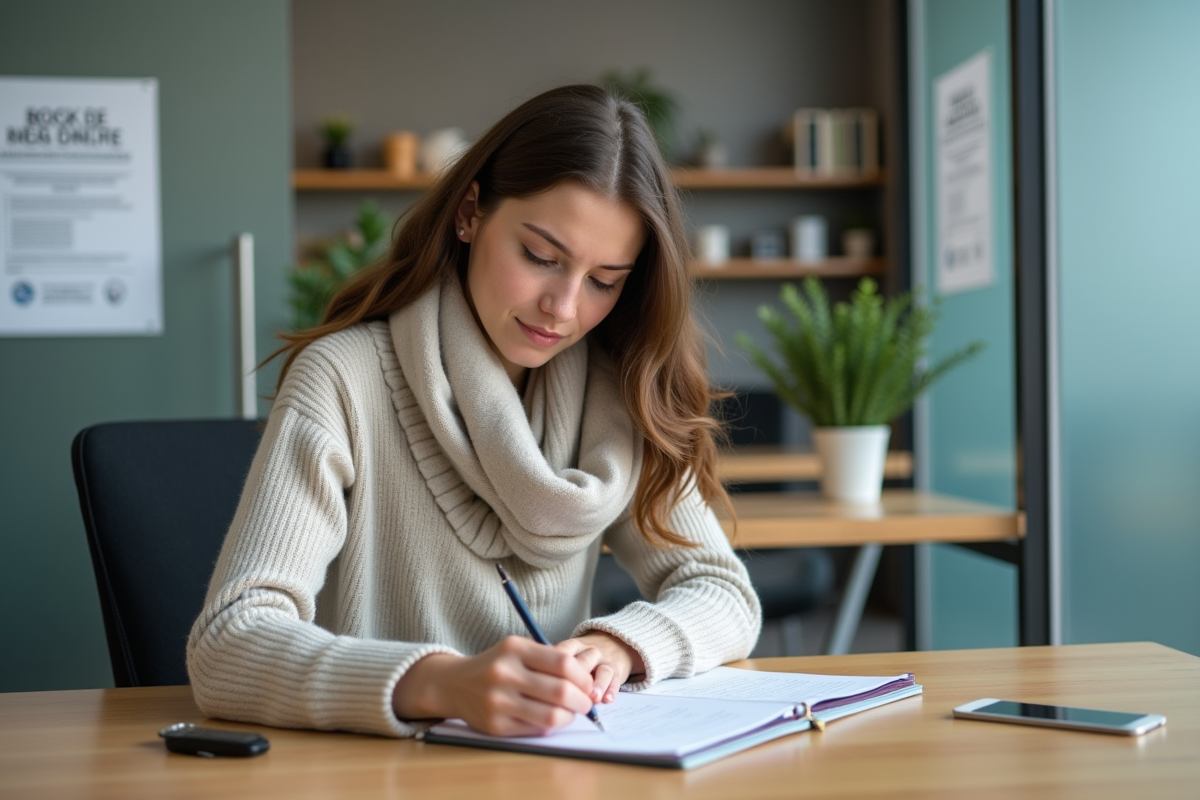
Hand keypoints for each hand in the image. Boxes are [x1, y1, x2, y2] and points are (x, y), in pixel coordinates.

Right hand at [392, 636, 595, 735]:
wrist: (454, 684)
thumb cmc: (496, 665)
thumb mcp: (517, 649)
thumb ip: (548, 659)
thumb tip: (586, 683)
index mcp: (514, 649)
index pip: (564, 663)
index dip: (583, 677)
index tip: (587, 684)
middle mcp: (504, 673)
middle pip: (561, 691)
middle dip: (583, 701)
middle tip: (586, 703)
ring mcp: (498, 702)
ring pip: (551, 716)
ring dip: (570, 717)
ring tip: (571, 713)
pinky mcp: (495, 726)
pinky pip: (536, 730)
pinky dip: (550, 726)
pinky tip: (550, 719)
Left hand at [556, 632, 644, 704]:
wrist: (613, 644)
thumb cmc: (582, 657)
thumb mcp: (569, 654)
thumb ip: (556, 668)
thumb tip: (540, 689)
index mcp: (573, 646)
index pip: (563, 653)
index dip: (556, 668)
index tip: (548, 681)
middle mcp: (590, 651)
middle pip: (584, 663)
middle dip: (578, 678)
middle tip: (571, 693)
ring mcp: (605, 661)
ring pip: (603, 671)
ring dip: (598, 685)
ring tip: (593, 698)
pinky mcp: (618, 671)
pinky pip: (616, 680)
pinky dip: (611, 690)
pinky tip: (607, 700)